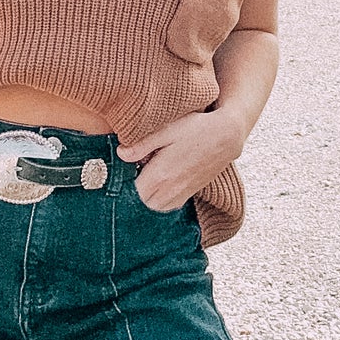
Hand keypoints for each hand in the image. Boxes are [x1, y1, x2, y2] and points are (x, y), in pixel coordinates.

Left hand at [119, 109, 244, 213]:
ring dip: (143, 201)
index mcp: (159, 176)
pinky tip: (154, 187)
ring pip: (153, 210)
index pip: (131, 195)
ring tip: (138, 184)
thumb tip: (120, 154)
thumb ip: (141, 145)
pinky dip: (157, 202)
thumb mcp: (166, 130)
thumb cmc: (196, 129)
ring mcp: (180, 195)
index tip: (113, 180)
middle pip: (140, 206)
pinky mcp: (188, 195)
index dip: (119, 190)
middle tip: (123, 182)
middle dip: (130, 197)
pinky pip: (166, 208)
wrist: (226, 137)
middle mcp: (169, 191)